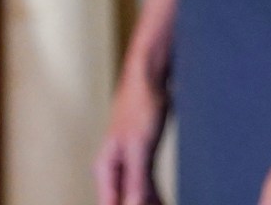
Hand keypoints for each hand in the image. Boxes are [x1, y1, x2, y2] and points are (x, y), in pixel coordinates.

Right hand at [94, 68, 168, 204]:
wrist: (149, 79)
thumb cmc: (140, 106)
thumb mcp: (140, 147)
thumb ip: (136, 180)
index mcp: (106, 168)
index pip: (112, 204)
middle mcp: (113, 168)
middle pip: (124, 200)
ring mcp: (127, 162)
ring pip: (136, 193)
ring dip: (149, 203)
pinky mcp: (142, 155)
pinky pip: (147, 182)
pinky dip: (155, 194)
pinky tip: (163, 201)